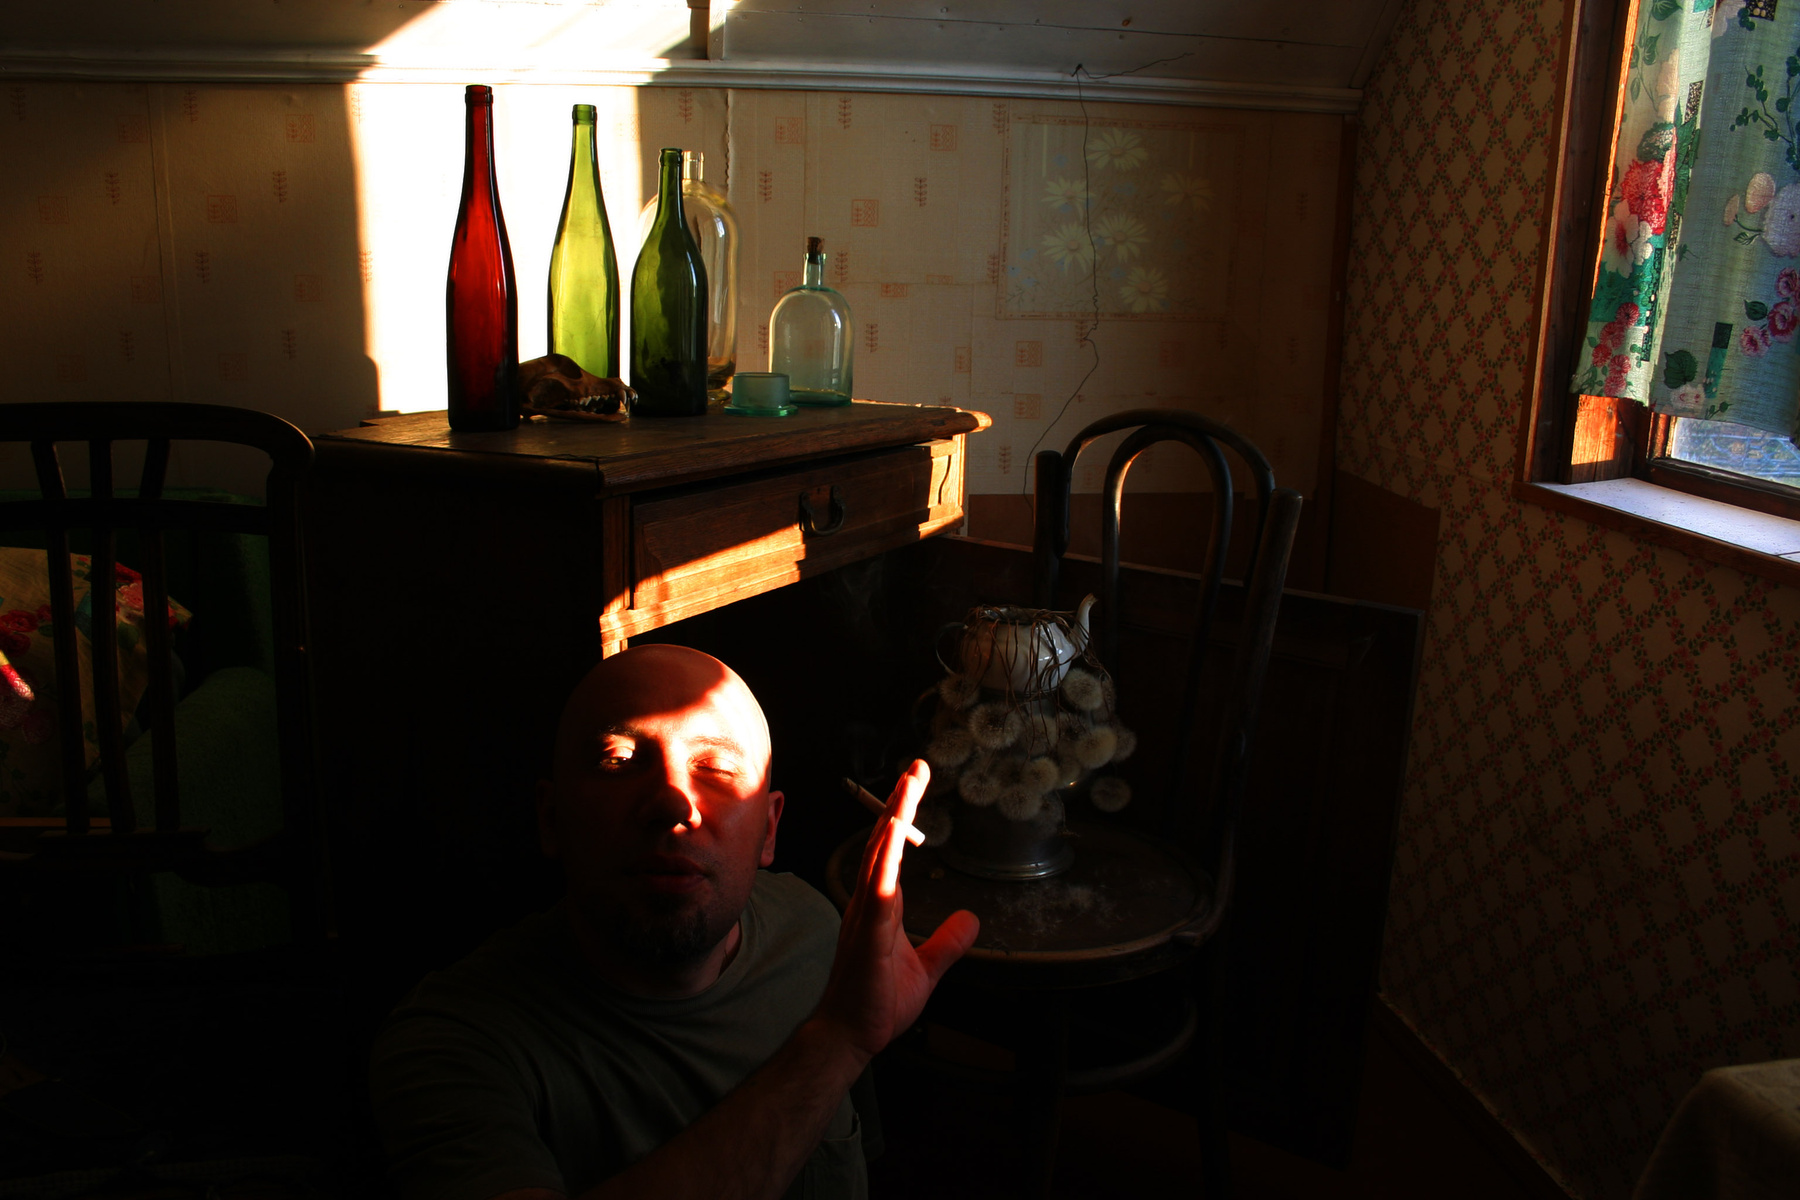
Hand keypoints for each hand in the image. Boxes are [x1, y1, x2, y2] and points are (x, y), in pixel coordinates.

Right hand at [816, 760, 979, 1059]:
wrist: (850, 1036)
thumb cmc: (877, 1003)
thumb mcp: (926, 968)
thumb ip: (948, 942)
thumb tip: (972, 919)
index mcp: (882, 905)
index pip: (893, 851)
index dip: (903, 816)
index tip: (916, 783)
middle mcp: (870, 901)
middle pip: (884, 841)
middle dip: (900, 802)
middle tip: (917, 767)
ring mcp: (866, 913)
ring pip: (879, 854)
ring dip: (894, 816)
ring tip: (908, 783)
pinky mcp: (869, 933)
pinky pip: (876, 887)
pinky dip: (883, 855)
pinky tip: (892, 829)